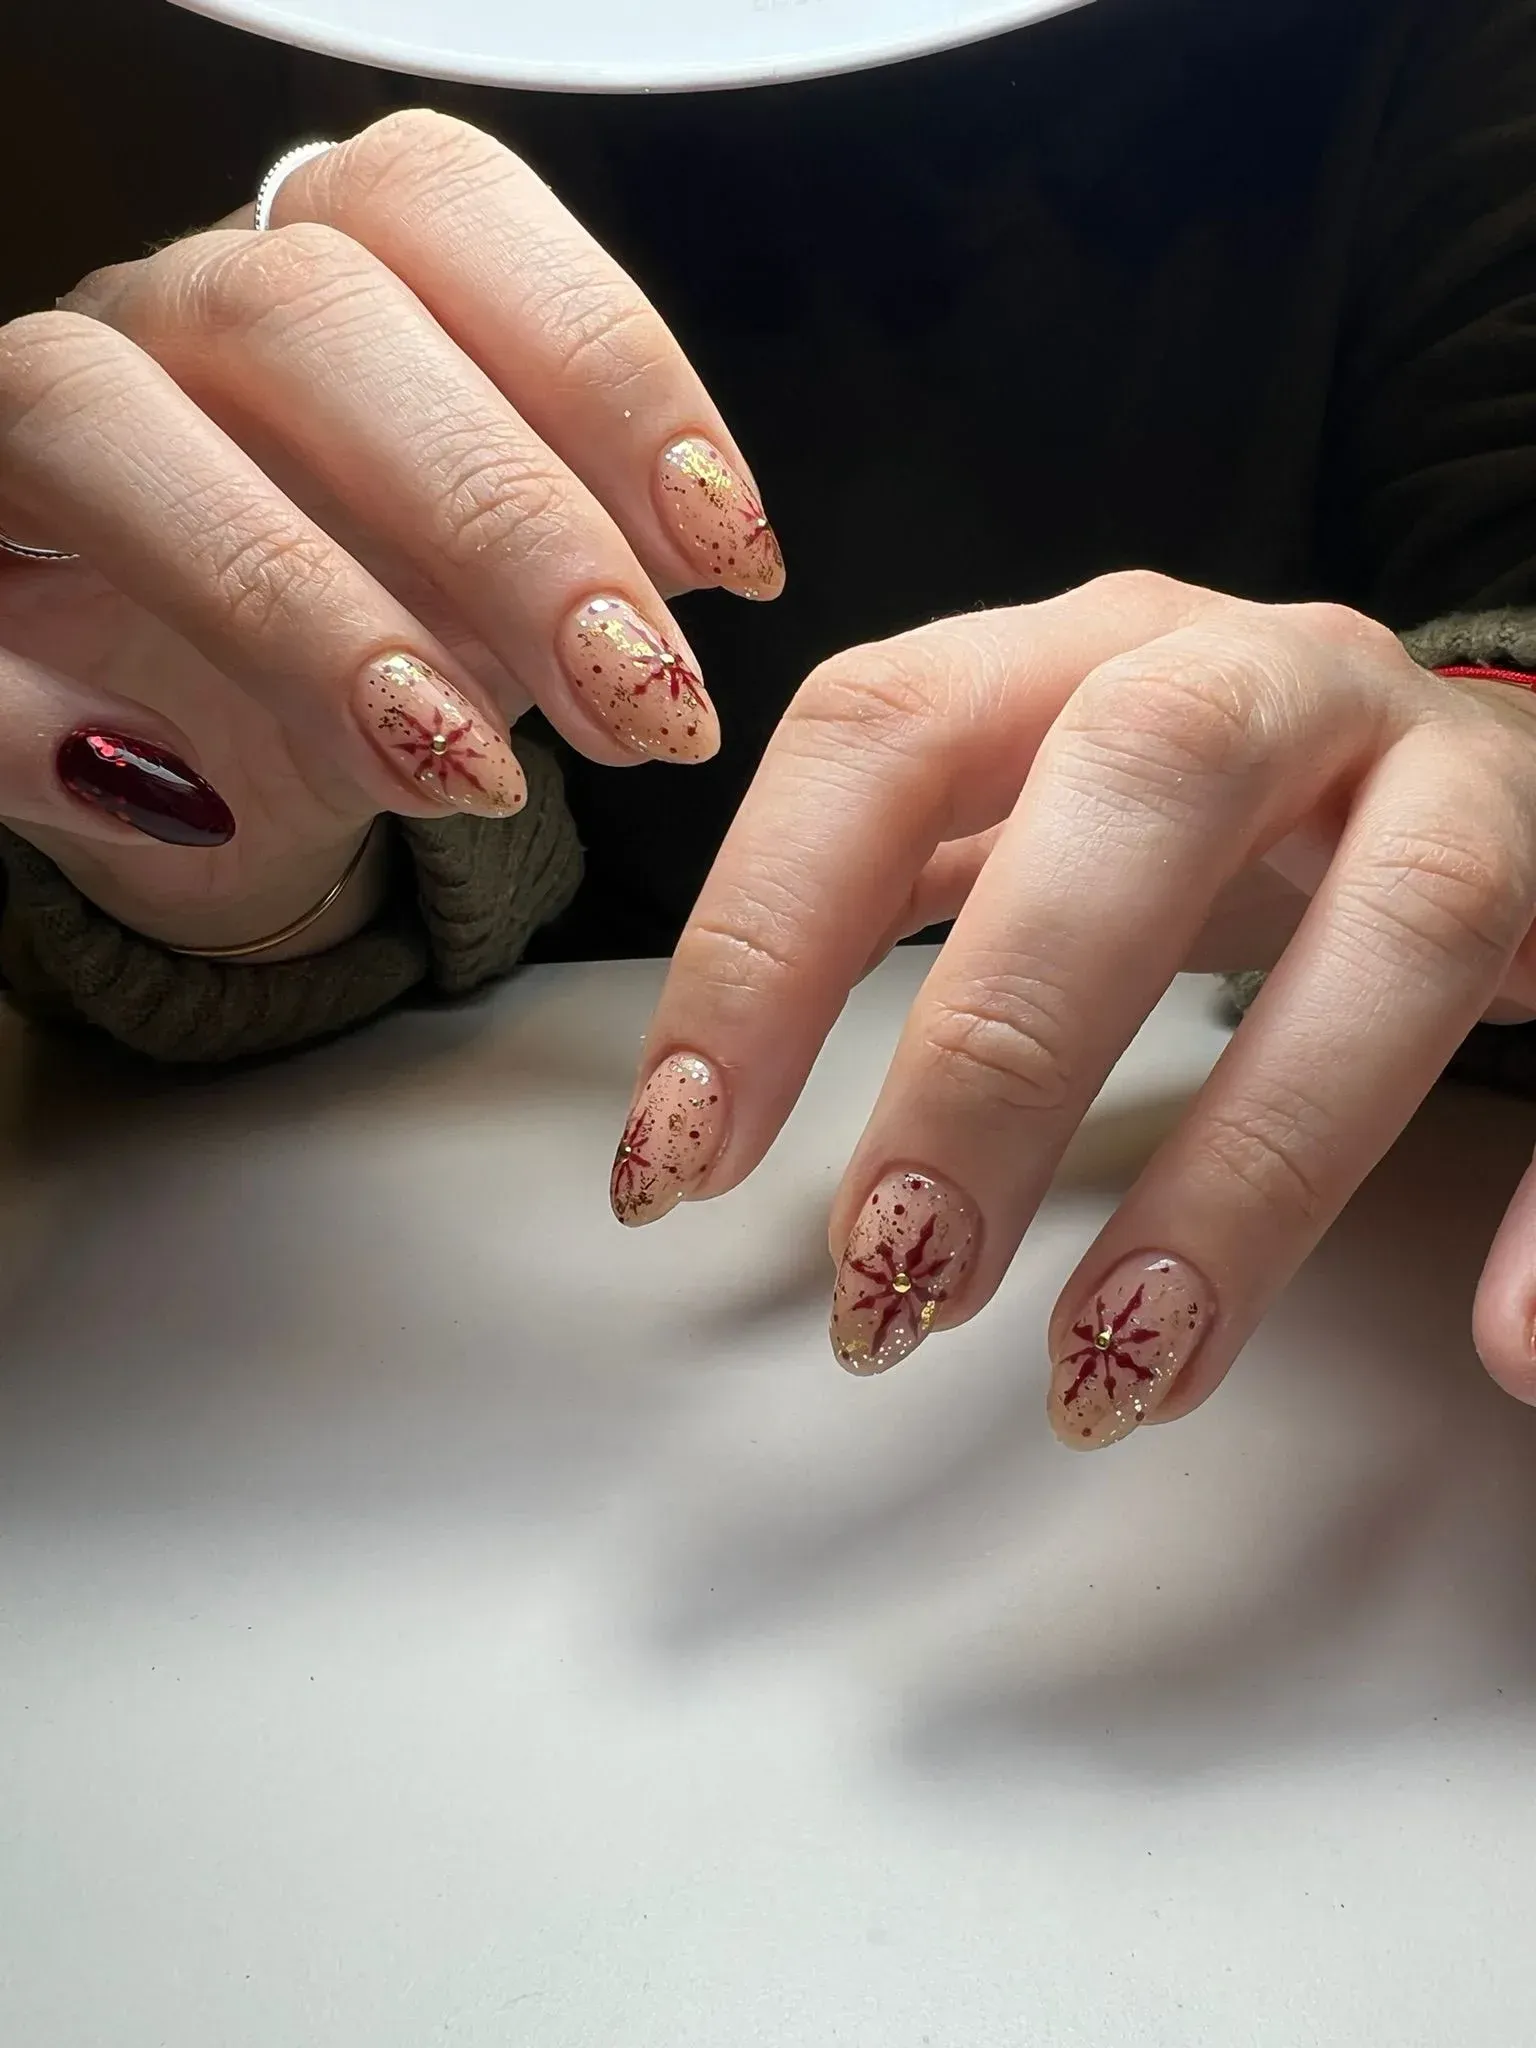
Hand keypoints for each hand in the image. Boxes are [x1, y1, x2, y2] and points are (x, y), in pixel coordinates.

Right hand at [0, 111, 780, 954]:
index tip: (727, 548)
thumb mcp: (511, 602)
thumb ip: (591, 566)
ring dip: (294, 604)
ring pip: (90, 417)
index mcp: (323, 276)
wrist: (215, 767)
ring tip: (460, 770)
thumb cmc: (379, 639)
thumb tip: (691, 581)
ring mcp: (26, 447)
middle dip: (497, 514)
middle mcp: (166, 321)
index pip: (441, 207)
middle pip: (298, 314)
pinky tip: (189, 803)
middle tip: (637, 692)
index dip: (599, 361)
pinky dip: (44, 724)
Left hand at [614, 571, 1535, 1447]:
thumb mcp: (1029, 814)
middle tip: (896, 1281)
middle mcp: (1270, 673)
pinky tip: (1502, 1347)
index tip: (679, 1159)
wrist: (1480, 770)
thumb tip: (684, 1133)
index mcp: (1087, 647)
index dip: (761, 936)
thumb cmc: (1214, 818)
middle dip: (997, 1047)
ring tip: (1120, 1366)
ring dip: (1253, 1159)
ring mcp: (1454, 772)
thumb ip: (883, 902)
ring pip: (1401, 920)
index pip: (881, 729)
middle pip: (1135, 787)